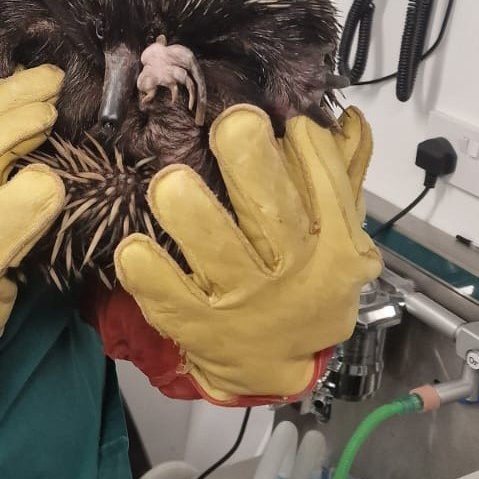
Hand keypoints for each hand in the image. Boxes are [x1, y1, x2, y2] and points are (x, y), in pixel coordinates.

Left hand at [113, 105, 381, 402]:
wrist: (276, 363)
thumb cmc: (303, 279)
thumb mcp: (332, 231)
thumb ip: (337, 173)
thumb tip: (346, 118)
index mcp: (332, 239)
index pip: (325, 183)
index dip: (304, 144)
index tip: (280, 115)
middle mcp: (291, 268)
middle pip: (274, 212)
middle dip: (251, 165)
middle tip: (229, 124)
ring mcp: (243, 299)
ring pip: (220, 251)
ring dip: (193, 214)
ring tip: (169, 182)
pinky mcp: (199, 324)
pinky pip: (171, 296)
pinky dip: (150, 273)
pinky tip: (133, 248)